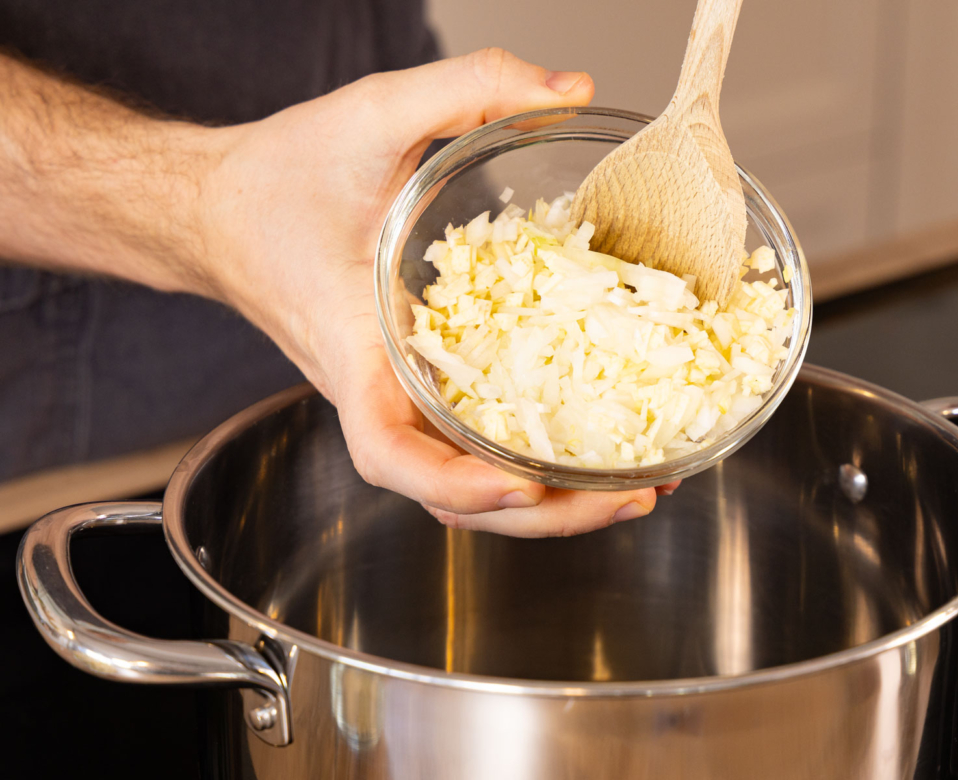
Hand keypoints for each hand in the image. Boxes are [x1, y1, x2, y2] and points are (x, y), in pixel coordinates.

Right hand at [201, 49, 677, 535]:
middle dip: (545, 514)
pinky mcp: (417, 387)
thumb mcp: (369, 114)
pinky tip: (596, 445)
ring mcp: (397, 398)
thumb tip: (570, 91)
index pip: (388, 452)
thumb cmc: (277, 178)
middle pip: (452, 496)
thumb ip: (466, 87)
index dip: (453, 484)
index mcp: (351, 352)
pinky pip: (474, 442)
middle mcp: (376, 392)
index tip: (520, 485)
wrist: (223, 209)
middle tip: (636, 497)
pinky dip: (533, 458)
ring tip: (637, 487)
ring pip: (469, 484)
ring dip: (551, 501)